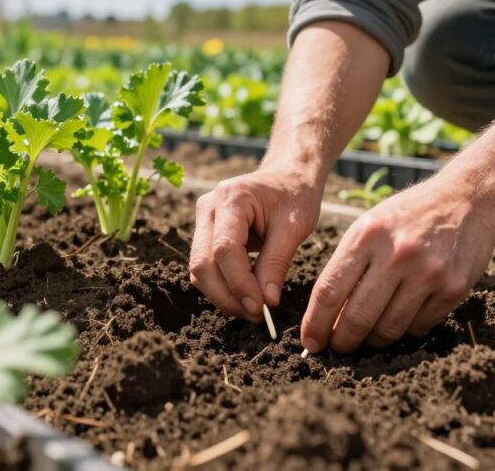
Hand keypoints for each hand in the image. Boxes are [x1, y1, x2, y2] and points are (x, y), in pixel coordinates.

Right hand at [189, 168, 322, 321]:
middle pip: (202, 263)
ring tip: (253, 309)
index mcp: (231, 198)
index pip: (224, 249)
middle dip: (227, 296)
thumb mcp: (294, 227)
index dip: (240, 284)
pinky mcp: (205, 232)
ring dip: (222, 295)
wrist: (288, 177)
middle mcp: (208, 206)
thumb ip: (276, 263)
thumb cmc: (295, 196)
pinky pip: (205, 266)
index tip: (261, 308)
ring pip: (199, 269)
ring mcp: (203, 219)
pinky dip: (222, 286)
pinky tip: (245, 296)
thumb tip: (265, 302)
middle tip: (256, 316)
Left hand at [300, 176, 494, 352]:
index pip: (330, 290)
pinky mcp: (453, 288)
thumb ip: (348, 265)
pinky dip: (405, 330)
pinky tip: (401, 318)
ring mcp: (427, 272)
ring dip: (374, 340)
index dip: (315, 323)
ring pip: (389, 328)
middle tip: (339, 347)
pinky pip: (419, 326)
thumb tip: (326, 315)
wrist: (467, 200)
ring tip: (369, 336)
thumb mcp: (369, 226)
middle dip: (343, 341)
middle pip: (358, 317)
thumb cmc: (408, 216)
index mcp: (366, 236)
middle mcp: (396, 254)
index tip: (311, 342)